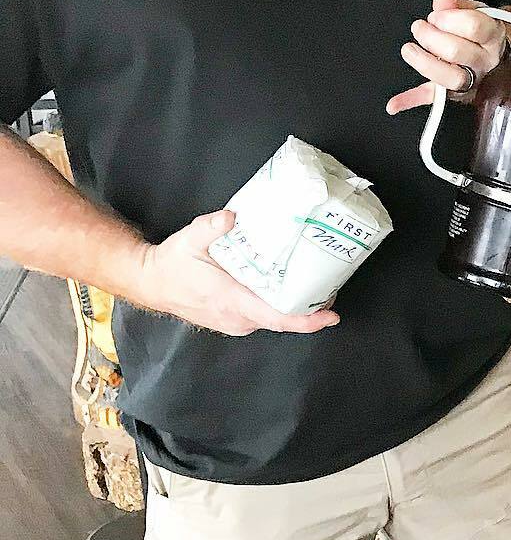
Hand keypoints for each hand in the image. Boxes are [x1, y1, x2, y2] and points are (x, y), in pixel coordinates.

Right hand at [124, 211, 339, 336]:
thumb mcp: (189, 240)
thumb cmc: (170, 265)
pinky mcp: (232, 321)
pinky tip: (288, 289)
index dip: (306, 320)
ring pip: (272, 320)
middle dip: (309, 309)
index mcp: (230, 300)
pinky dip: (279, 307)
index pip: (276, 317)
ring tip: (315, 286)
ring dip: (294, 307)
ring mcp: (234, 323)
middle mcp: (235, 318)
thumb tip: (230, 216)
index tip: (330, 315)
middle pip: (281, 320)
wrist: (150, 283)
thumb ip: (210, 227)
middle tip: (331, 289)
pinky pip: (262, 318)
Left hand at [387, 0, 506, 115]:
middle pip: (456, 51)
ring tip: (409, 49)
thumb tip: (442, 1)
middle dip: (431, 36)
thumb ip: (457, 5)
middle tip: (420, 27)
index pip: (473, 27)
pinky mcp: (454, 96)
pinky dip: (411, 101)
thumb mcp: (475, 12)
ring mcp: (472, 81)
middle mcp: (485, 61)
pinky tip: (393, 103)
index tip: (436, 15)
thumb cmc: (482, 34)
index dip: (448, 18)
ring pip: (450, 78)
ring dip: (423, 63)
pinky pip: (434, 99)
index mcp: (492, 37)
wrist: (495, 57)